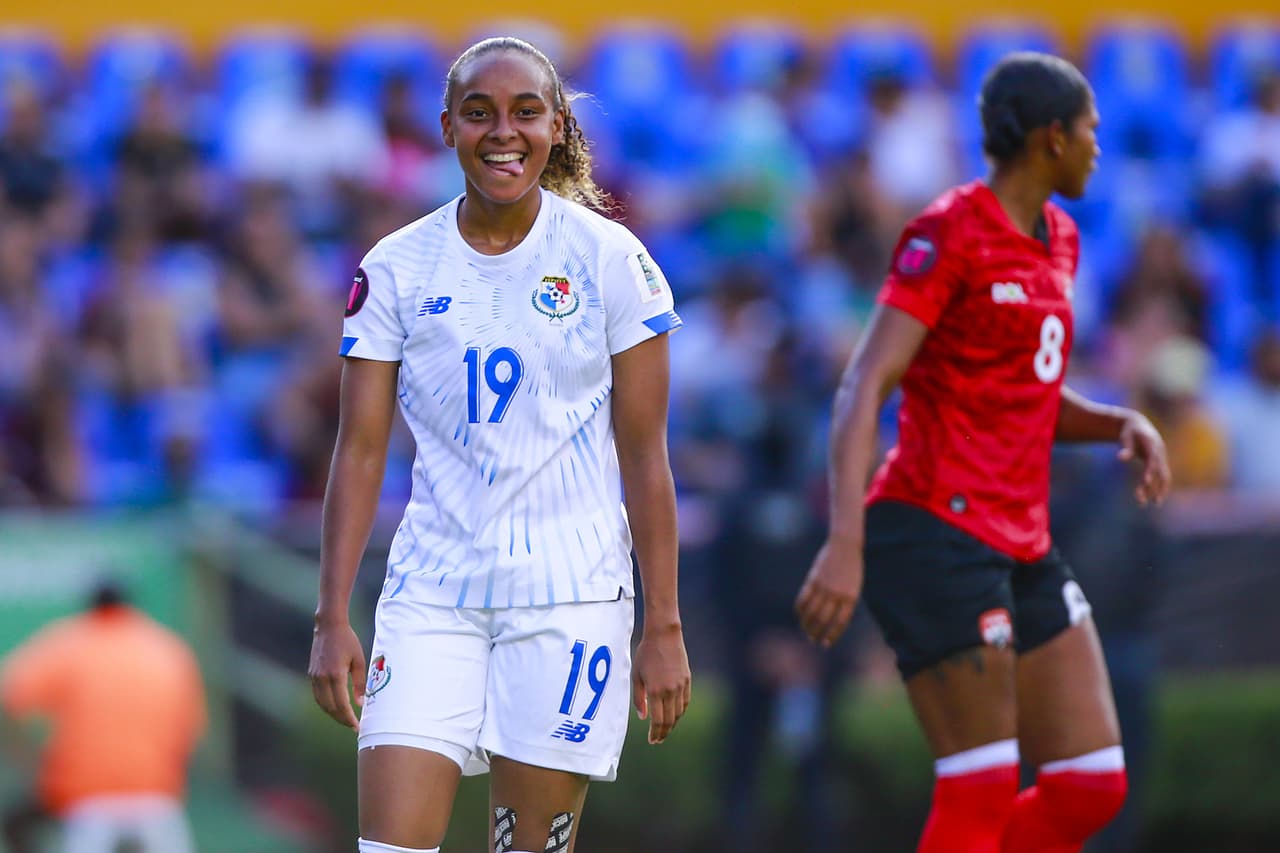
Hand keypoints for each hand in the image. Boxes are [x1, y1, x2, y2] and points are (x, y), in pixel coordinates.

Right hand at [308, 619, 365, 730]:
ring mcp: (314, 677)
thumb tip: (361, 703)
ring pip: (322, 704)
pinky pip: (318, 696)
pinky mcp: (311, 674)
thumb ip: (360, 683)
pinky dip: (326, 705)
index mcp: (336, 675)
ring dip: (333, 714)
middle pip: (330, 708)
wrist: (329, 626)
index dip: (349, 718)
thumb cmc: (348, 641)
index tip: (357, 726)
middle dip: (342, 719)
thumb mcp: (359, 661)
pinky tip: (335, 707)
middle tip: (353, 726)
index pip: (341, 704)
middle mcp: (322, 678)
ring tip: (346, 719)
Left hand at [632, 624, 690, 743]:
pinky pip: (685, 701)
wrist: (664, 635)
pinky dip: (680, 711)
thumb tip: (643, 717)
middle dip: (663, 732)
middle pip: (669, 720)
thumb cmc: (646, 653)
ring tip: (665, 729)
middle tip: (658, 739)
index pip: (658, 721)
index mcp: (655, 691)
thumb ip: (639, 698)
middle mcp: (670, 690)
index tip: (652, 740)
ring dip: (672, 724)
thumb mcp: (636, 675)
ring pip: (679, 712)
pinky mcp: (687, 680)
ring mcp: (680, 685)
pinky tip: (674, 715)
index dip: (655, 733)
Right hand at [795, 535, 862, 647]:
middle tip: (812, 639)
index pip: (840, 622)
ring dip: (806, 623)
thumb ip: (844, 603)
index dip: (833, 635)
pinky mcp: (813, 579)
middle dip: (817, 632)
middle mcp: (837, 594)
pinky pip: (803, 598)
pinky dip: (799, 609)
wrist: (846, 545)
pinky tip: (799, 615)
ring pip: (812, 611)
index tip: (826, 644)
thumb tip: (832, 621)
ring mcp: (824, 586)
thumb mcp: (853, 587)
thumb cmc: (852, 568)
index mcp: (851, 597)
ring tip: (804, 630)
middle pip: (824, 619)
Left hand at [1118, 412, 1170, 505]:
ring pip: (1162, 477)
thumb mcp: (1125, 436)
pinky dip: (1153, 487)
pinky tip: (1145, 498)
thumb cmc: (1129, 431)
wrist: (1138, 425)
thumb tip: (1120, 458)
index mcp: (1153, 443)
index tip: (1146, 482)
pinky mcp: (1156, 464)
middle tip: (1155, 501)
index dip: (1151, 470)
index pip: (1153, 459)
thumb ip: (1125, 447)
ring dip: (1159, 490)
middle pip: (1162, 471)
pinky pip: (1157, 478)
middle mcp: (1160, 452)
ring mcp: (1160, 458)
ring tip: (1154, 504)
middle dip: (1159, 486)